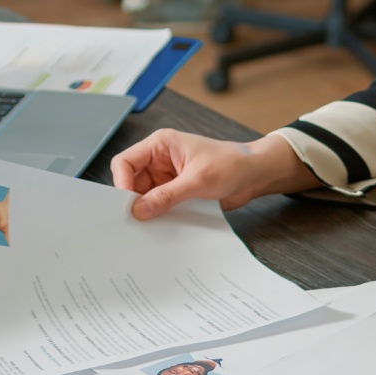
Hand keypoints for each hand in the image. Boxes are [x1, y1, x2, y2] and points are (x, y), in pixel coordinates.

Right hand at [110, 130, 319, 219]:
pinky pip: (160, 206)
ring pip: (144, 197)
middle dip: (133, 201)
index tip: (127, 205)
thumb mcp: (197, 180)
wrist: (254, 175)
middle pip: (131, 182)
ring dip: (147, 210)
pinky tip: (162, 227)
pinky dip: (159, 216)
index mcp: (160, 145)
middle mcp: (159, 160)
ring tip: (149, 227)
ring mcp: (167, 178)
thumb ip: (166, 196)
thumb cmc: (231, 164)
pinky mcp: (177, 193)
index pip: (125, 162)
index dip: (121, 183)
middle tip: (135, 222)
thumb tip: (140, 210)